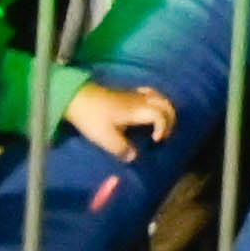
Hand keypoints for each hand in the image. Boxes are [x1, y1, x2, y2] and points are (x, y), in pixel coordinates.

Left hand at [61, 78, 175, 158]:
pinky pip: (151, 93)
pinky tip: (152, 107)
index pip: (160, 115)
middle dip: (171, 120)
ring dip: (166, 110)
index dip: (164, 128)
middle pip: (165, 104)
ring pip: (160, 97)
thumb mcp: (105, 138)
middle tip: (165, 135)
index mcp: (137, 110)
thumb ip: (121, 149)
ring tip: (163, 123)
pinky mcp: (128, 93)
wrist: (78, 98)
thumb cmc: (92, 118)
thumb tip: (134, 157)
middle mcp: (140, 100)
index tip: (156, 142)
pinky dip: (157, 101)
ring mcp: (135, 95)